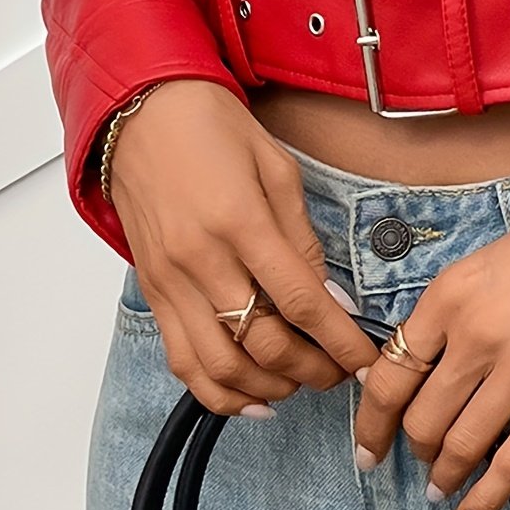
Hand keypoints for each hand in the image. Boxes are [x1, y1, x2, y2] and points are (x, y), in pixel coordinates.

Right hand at [107, 79, 379, 414]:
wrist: (142, 113)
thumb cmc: (212, 128)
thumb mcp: (276, 167)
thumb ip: (302, 237)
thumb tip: (329, 297)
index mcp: (240, 222)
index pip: (300, 301)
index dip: (340, 341)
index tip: (367, 362)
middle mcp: (201, 260)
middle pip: (262, 344)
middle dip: (311, 369)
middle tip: (339, 372)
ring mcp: (171, 282)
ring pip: (220, 366)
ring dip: (268, 387)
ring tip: (300, 382)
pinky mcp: (153, 292)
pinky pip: (182, 360)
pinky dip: (217, 390)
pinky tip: (252, 396)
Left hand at [351, 178, 509, 509]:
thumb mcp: (480, 267)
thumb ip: (444, 317)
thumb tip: (409, 368)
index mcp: (448, 296)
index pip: (388, 376)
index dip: (370, 423)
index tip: (368, 447)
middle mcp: (476, 335)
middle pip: (421, 418)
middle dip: (414, 448)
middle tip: (419, 457)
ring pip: (461, 446)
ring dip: (444, 475)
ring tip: (441, 485)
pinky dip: (485, 500)